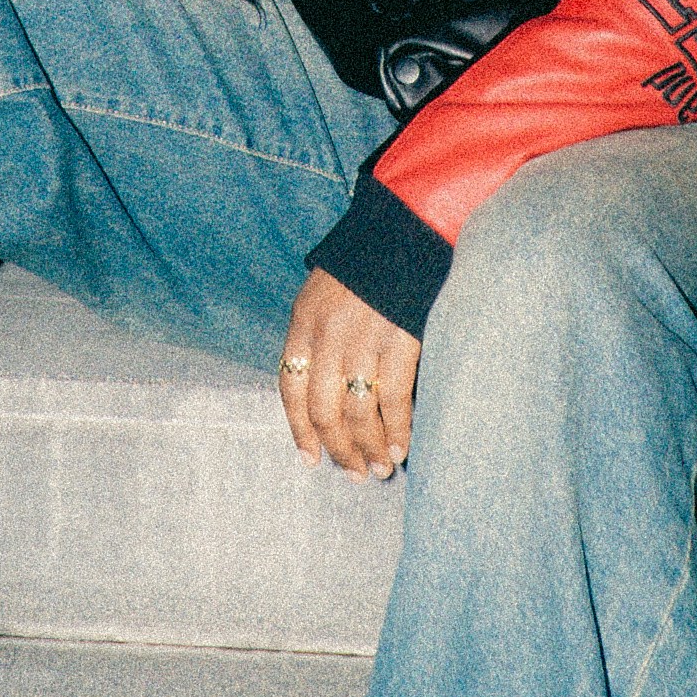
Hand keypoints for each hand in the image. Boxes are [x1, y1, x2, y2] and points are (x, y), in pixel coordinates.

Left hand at [280, 269, 419, 481]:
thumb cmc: (367, 261)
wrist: (406, 225)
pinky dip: (398, 429)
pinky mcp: (401, 339)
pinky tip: (401, 447)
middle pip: (323, 408)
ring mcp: (364, 338)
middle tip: (354, 472)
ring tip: (380, 468)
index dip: (299, 430)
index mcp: (303, 322)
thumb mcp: (325, 292)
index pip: (290, 388)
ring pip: (358, 411)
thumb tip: (325, 390)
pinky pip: (395, 398)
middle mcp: (328, 334)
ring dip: (369, 447)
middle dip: (338, 448)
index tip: (310, 459)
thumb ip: (319, 336)